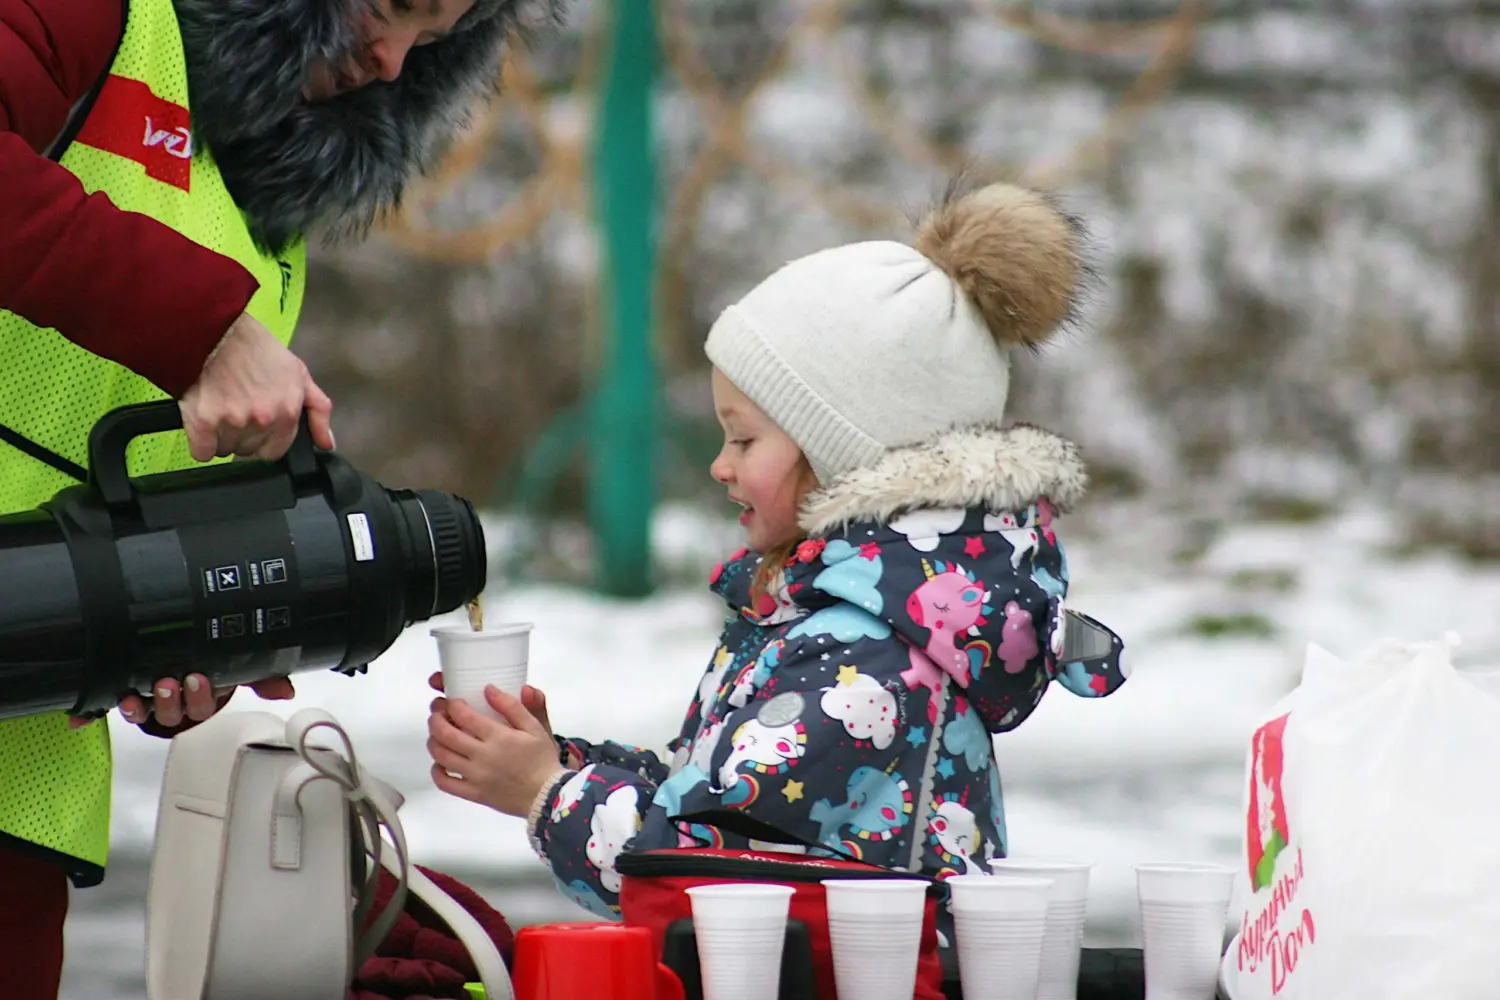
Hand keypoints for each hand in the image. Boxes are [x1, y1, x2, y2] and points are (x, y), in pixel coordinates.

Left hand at [69, 675, 295, 729]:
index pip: (204, 704)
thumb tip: (286, 688)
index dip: (201, 696)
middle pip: (174, 712)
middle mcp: (174, 704)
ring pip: (145, 712)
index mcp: (201, 698)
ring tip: (137, 695)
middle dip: (172, 700)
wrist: (168, 656)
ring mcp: (148, 702)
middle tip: (170, 682)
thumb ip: (260, 674)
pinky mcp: (123, 698)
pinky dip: (91, 713)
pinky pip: (105, 709)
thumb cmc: (206, 665)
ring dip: (140, 707)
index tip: (199, 678)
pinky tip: (81, 716)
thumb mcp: (235, 668)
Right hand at [179, 312, 335, 461]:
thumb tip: (327, 443)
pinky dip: (200, 441)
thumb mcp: (299, 374)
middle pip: (248, 450)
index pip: (275, 451)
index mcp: (287, 411)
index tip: (255, 426)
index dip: (263, 440)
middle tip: (234, 407)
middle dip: (241, 435)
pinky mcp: (203, 421)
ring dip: (219, 436)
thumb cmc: (255, 348)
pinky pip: (201, 452)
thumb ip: (318, 411)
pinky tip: (202, 419)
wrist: (216, 330)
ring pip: (225, 449)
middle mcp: (263, 419)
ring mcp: (233, 421)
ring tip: (219, 406)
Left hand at [426, 685, 569, 817]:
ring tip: (437, 733)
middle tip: (437, 713)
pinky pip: (445, 783)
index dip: (452, 705)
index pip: (464, 715)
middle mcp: (483, 756)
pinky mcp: (473, 793)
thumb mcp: (534, 727)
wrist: (548, 795)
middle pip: (446, 734)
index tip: (451, 701)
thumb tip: (488, 689)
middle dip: (436, 719)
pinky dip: (436, 771)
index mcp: (498, 737)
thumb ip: (512, 706)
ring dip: (433, 741)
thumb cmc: (541, 759)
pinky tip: (440, 762)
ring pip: (441, 756)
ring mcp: (475, 776)